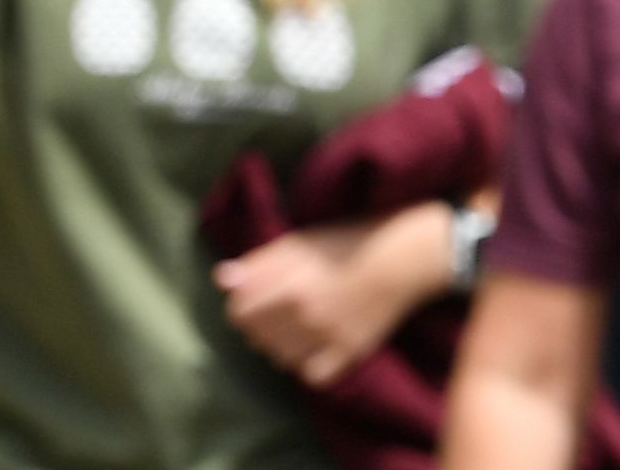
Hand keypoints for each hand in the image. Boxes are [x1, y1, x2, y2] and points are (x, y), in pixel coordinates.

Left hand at [213, 218, 444, 389]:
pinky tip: (310, 348)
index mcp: (290, 284)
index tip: (249, 300)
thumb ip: (258, 263)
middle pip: (258, 337)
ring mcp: (329, 338)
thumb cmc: (344, 243)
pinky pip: (313, 376)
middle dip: (257, 325)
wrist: (398, 260)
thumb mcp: (298, 243)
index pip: (240, 312)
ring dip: (277, 346)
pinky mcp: (350, 354)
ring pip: (281, 359)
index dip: (240, 306)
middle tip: (271, 312)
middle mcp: (306, 315)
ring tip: (290, 328)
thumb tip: (221, 279)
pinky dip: (306, 366)